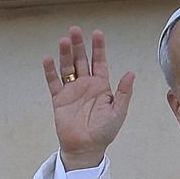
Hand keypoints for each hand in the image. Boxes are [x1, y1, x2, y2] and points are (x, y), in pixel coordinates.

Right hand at [41, 26, 135, 170]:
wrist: (86, 148)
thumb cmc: (105, 132)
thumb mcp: (118, 111)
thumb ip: (124, 92)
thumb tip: (131, 73)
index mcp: (101, 86)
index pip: (100, 62)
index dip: (98, 48)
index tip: (97, 33)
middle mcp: (86, 84)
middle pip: (81, 60)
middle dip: (79, 45)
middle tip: (75, 30)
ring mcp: (72, 90)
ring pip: (67, 67)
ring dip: (65, 54)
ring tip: (63, 40)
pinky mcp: (59, 99)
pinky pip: (54, 82)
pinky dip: (50, 71)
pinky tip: (48, 59)